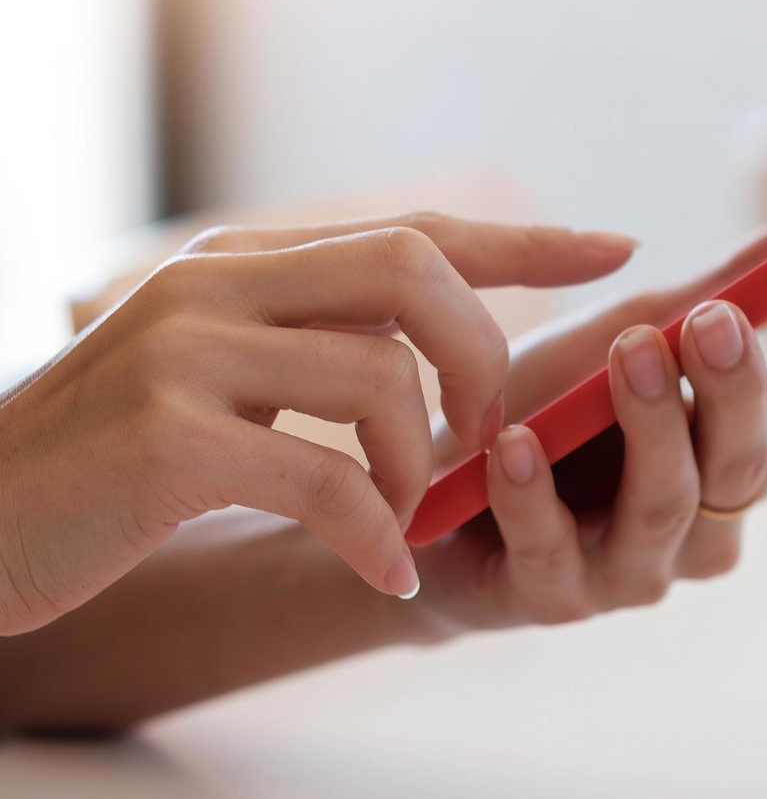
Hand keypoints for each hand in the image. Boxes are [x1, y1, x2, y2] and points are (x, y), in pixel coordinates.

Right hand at [0, 213, 635, 632]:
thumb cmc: (118, 458)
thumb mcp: (222, 380)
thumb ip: (314, 352)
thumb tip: (427, 372)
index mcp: (247, 266)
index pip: (416, 231)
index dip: (525, 243)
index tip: (615, 248)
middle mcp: (220, 283)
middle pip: (415, 271)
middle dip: (482, 356)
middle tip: (482, 435)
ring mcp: (189, 350)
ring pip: (379, 376)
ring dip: (417, 464)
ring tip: (400, 516)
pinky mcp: (168, 436)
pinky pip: (324, 477)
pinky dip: (374, 531)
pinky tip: (384, 567)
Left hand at [409, 211, 766, 632]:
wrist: (433, 497)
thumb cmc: (541, 408)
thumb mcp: (623, 337)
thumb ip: (715, 293)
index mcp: (733, 447)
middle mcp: (705, 516)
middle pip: (753, 453)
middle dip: (740, 384)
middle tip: (717, 317)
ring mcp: (636, 566)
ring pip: (670, 501)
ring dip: (652, 425)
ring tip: (628, 352)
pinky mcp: (554, 597)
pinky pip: (554, 544)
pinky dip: (532, 490)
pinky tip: (511, 444)